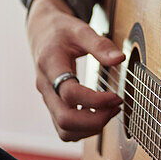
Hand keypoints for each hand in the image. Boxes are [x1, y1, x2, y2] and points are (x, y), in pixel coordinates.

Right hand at [26, 0, 124, 140]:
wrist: (41, 31)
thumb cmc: (60, 30)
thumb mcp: (80, 29)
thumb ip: (100, 44)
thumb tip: (119, 59)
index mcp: (49, 63)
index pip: (69, 93)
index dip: (95, 101)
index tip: (116, 96)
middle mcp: (45, 85)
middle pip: (64, 119)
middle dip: (95, 120)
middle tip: (116, 107)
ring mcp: (47, 98)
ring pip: (64, 130)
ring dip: (90, 128)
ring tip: (110, 112)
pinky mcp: (52, 104)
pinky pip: (64, 129)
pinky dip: (83, 130)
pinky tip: (99, 116)